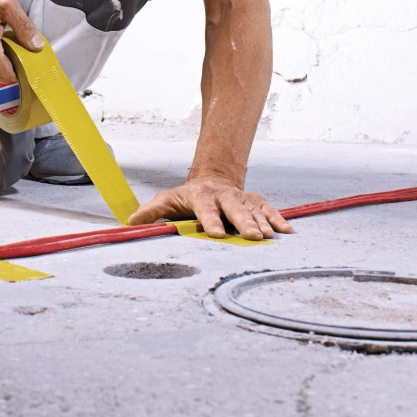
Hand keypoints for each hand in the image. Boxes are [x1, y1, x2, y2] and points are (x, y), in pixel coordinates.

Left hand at [128, 177, 292, 240]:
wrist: (211, 179)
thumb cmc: (186, 196)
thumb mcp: (166, 200)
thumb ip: (150, 212)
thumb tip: (130, 222)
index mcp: (201, 197)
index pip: (206, 210)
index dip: (211, 222)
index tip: (216, 234)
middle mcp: (224, 196)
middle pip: (235, 209)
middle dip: (244, 222)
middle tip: (253, 237)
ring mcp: (241, 198)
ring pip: (253, 210)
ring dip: (263, 223)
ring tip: (270, 237)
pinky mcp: (254, 201)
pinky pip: (267, 209)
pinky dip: (277, 218)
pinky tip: (286, 231)